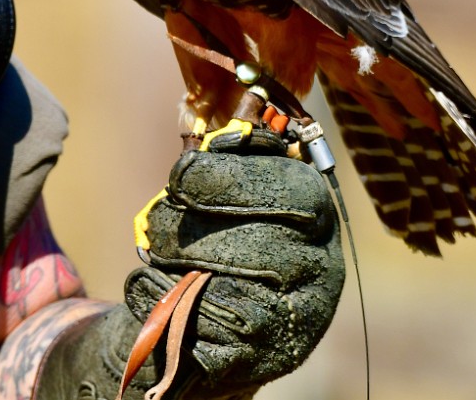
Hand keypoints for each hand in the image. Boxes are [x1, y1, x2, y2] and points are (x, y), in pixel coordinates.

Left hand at [33, 137, 344, 398]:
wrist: (206, 325)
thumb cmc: (216, 239)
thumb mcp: (225, 189)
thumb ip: (225, 154)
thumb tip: (216, 112)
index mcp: (318, 217)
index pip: (291, 190)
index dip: (228, 178)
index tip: (180, 178)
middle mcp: (321, 273)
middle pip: (253, 241)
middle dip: (187, 228)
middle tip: (159, 227)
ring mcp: (293, 324)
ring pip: (222, 287)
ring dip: (172, 266)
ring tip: (160, 257)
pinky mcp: (255, 363)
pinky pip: (193, 328)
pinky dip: (157, 300)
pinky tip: (154, 288)